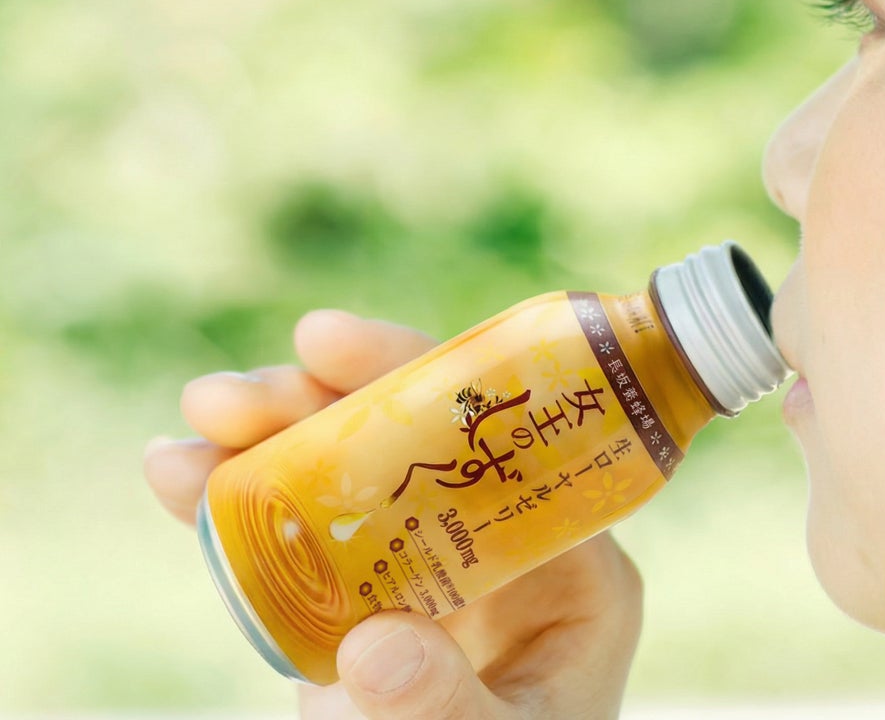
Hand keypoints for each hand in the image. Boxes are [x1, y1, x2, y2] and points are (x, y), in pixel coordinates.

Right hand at [145, 310, 642, 719]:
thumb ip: (451, 708)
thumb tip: (369, 644)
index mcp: (564, 552)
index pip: (489, 431)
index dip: (408, 372)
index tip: (324, 340)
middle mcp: (494, 534)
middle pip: (406, 435)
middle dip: (310, 401)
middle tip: (223, 398)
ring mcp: (425, 558)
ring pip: (346, 471)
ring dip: (262, 438)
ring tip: (192, 430)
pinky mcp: (366, 591)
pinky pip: (304, 531)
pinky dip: (241, 503)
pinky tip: (182, 477)